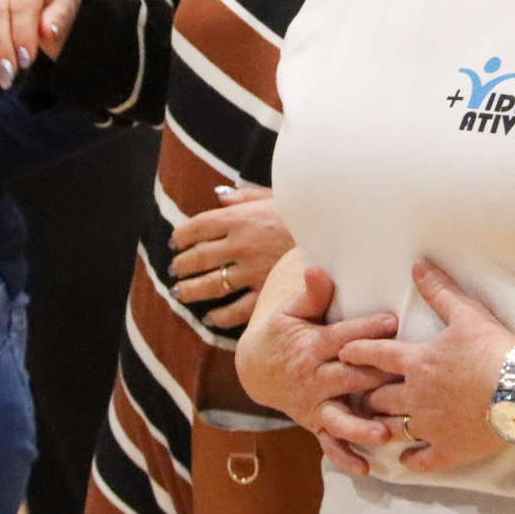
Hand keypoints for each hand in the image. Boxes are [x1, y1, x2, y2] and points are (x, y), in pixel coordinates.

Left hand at [170, 186, 294, 328]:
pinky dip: (219, 317)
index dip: (181, 236)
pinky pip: (234, 311)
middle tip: (175, 269)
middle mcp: (241, 245)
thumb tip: (219, 195)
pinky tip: (212, 317)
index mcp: (240, 218)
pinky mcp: (266, 293)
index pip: (197, 227)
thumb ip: (244, 197)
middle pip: (197, 257)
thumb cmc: (306, 213)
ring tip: (182, 293)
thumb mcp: (274, 196)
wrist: (338, 234)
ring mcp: (252, 271)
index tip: (176, 242)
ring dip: (190, 291)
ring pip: (209, 286)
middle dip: (181, 265)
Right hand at [236, 264, 399, 476]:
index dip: (365, 328)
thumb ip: (311, 294)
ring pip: (339, 416)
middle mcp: (314, 378)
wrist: (256, 367)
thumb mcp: (291, 310)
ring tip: (382, 433)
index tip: (392, 321)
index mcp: (312, 345)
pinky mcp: (316, 423)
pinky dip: (345, 456)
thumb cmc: (285, 332)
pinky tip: (365, 467)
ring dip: (361, 426)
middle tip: (405, 378)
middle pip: (348, 377)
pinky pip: (330, 443)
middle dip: (375, 378)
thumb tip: (317, 269)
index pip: (342, 336)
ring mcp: (315, 404)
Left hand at [338, 260, 514, 474]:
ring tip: (370, 425)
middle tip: (356, 393)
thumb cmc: (495, 349)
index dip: (357, 351)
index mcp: (417, 362)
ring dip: (378, 427)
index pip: (376, 355)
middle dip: (365, 394)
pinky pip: (420, 460)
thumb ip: (439, 291)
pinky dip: (409, 460)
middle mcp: (416, 397)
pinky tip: (404, 459)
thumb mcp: (467, 314)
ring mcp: (430, 427)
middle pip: (378, 397)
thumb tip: (418, 265)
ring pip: (391, 430)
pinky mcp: (448, 450)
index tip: (343, 353)